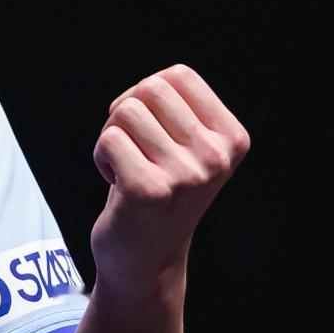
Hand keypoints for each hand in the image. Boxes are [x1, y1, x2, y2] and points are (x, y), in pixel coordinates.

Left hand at [90, 64, 249, 292]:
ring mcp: (185, 175)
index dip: (149, 93)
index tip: (149, 127)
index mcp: (232, 139)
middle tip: (131, 146)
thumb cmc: (160, 190)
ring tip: (126, 165)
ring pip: (125, 111)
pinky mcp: (149, 190)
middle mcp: (216, 157)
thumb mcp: (189, 147)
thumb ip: (180, 110)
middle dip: (126, 111)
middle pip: (150, 89)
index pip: (180, 75)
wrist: (148, 257)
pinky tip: (117, 183)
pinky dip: (101, 156)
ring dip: (112, 135)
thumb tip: (154, 82)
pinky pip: (108, 139)